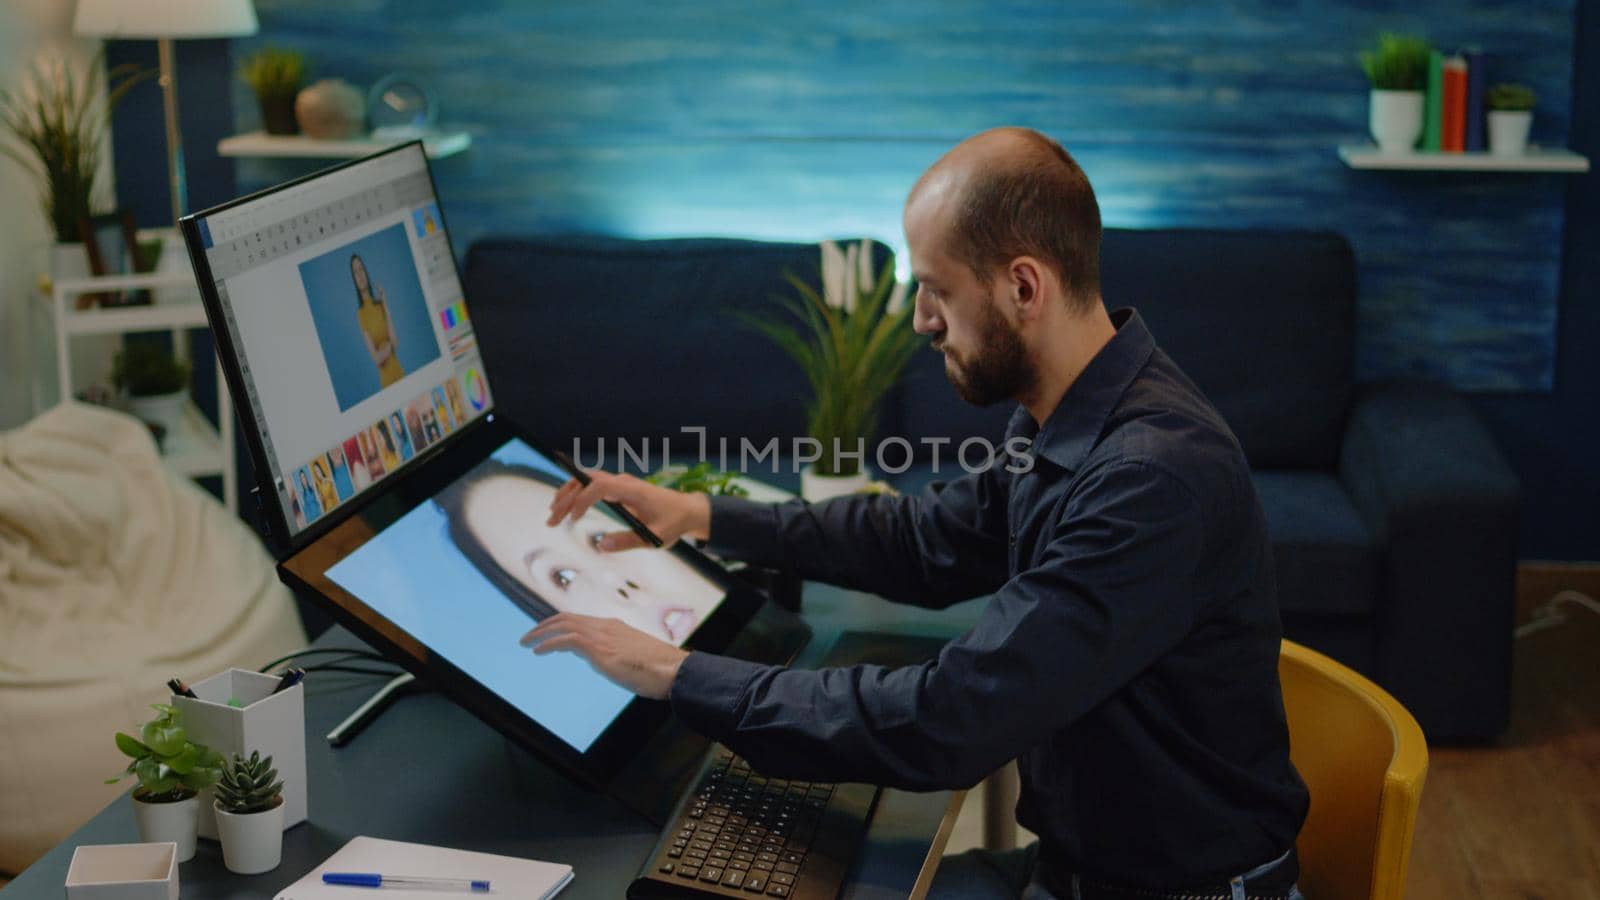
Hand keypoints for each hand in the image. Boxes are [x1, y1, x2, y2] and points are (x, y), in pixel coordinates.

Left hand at [520, 613, 687, 698]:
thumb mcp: (636, 659)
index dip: (562, 625)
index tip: (549, 633)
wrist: (674, 670)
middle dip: (545, 625)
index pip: (582, 620)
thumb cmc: (661, 670)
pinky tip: (538, 651)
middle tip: (529, 636)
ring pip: (563, 624)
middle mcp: (606, 626)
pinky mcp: (600, 648)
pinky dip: (549, 643)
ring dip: (541, 632)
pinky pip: (566, 640)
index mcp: (615, 627)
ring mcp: (603, 636)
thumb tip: (608, 664)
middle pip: (567, 617)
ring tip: (526, 642)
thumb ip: (619, 657)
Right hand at [546, 470, 710, 550]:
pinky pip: (592, 486)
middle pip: (587, 480)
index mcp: (632, 490)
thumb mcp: (654, 538)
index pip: (599, 486)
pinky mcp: (618, 489)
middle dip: (566, 497)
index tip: (573, 519)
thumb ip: (628, 541)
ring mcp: (619, 484)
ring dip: (567, 494)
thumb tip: (601, 545)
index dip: (583, 499)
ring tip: (552, 514)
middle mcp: (623, 482)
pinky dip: (576, 494)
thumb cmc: (673, 523)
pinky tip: (565, 508)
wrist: (687, 510)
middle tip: (551, 520)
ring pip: (586, 480)